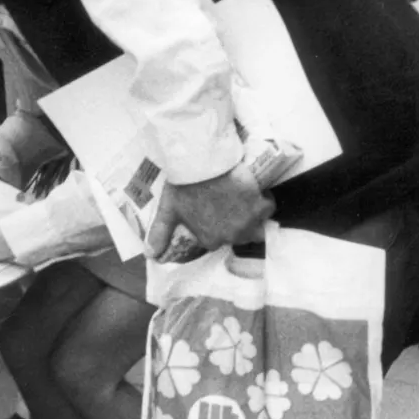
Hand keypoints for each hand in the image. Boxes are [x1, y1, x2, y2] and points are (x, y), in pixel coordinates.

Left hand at [148, 162, 272, 256]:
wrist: (202, 164)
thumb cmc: (183, 186)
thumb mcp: (168, 210)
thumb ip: (160, 234)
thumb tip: (150, 255)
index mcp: (210, 239)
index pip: (217, 239)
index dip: (215, 226)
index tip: (212, 212)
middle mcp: (232, 236)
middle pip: (240, 236)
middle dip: (235, 224)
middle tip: (227, 205)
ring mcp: (248, 222)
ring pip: (257, 227)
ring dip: (252, 217)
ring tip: (242, 201)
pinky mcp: (261, 206)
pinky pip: (268, 208)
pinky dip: (263, 200)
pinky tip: (253, 189)